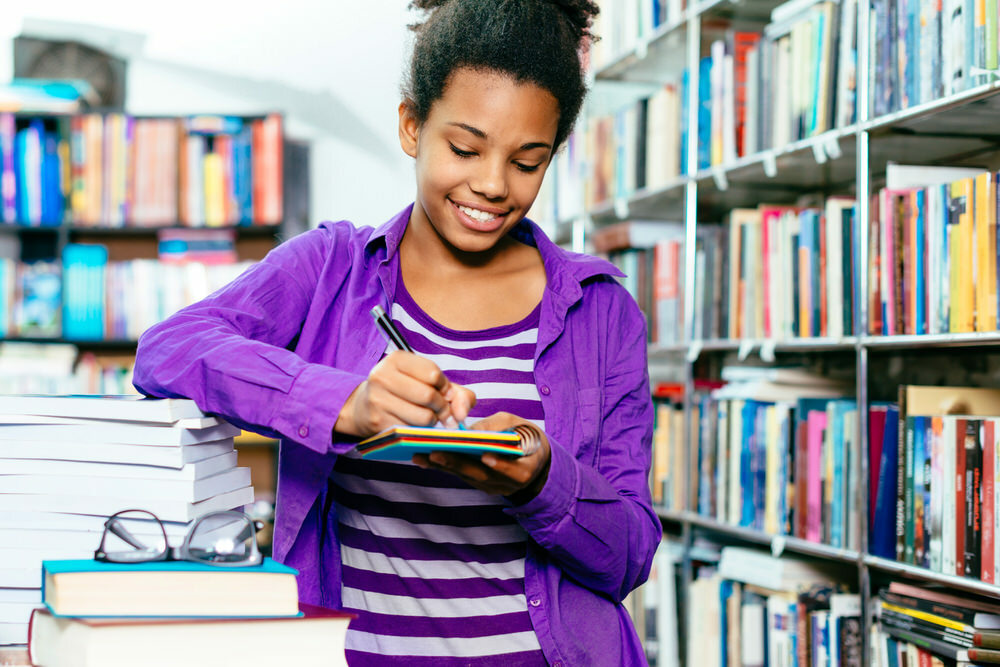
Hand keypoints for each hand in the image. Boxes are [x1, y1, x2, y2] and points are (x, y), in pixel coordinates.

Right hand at [334, 351, 475, 437]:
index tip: (443, 392)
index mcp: (396, 359)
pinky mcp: (378, 422)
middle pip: (429, 396)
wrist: (365, 406)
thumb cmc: (405, 391)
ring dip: (433, 421)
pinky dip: (420, 431)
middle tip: (442, 411)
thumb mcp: (428, 382)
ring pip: (423, 417)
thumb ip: (457, 393)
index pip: (433, 373)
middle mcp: (383, 376)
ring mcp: (378, 400)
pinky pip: (412, 431)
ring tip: (428, 417)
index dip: (445, 387)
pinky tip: (415, 426)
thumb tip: (462, 414)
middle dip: (442, 407)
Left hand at [413, 412, 550, 500]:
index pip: (514, 471)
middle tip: (435, 453)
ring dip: (443, 466)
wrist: (533, 459)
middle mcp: (508, 484)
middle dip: (457, 464)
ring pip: (467, 477)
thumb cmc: (525, 436)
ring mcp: (492, 487)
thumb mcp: (518, 425)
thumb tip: (470, 430)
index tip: (486, 456)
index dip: (500, 465)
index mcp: (525, 469)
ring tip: (421, 455)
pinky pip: (461, 476)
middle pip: (482, 475)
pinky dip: (443, 467)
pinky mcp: (479, 486)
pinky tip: (424, 459)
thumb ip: (497, 427)